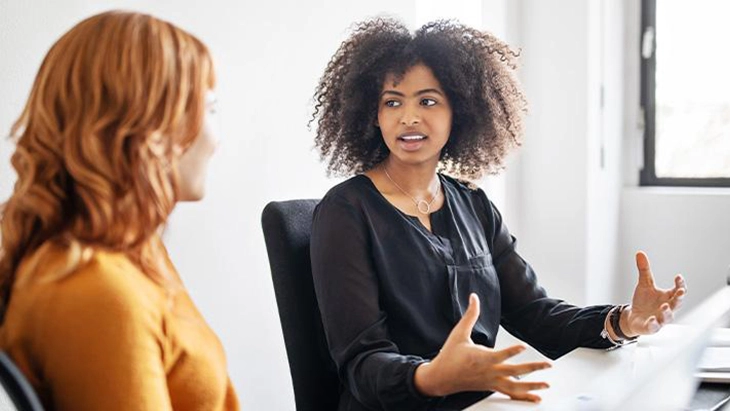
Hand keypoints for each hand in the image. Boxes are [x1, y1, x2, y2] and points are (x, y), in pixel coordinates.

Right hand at [414, 294, 550, 401]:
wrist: (441, 377)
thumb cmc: (450, 354)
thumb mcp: (459, 333)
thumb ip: (470, 315)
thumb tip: (474, 297)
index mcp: (480, 358)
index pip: (499, 355)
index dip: (511, 351)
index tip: (523, 346)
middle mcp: (488, 372)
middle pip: (514, 372)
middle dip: (532, 368)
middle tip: (547, 365)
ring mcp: (491, 381)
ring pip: (514, 387)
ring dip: (532, 386)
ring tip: (546, 384)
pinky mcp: (491, 387)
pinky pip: (509, 393)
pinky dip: (523, 396)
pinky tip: (535, 397)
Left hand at [621, 251, 686, 336]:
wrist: (634, 317)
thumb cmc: (643, 301)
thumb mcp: (644, 284)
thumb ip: (644, 270)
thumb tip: (640, 253)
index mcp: (668, 297)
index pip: (678, 290)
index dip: (680, 284)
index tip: (678, 277)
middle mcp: (667, 308)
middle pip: (677, 304)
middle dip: (679, 298)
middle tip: (680, 292)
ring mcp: (660, 319)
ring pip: (667, 317)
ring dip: (667, 312)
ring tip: (664, 306)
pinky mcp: (651, 327)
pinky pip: (654, 327)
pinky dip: (654, 324)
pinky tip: (652, 320)